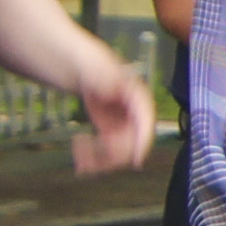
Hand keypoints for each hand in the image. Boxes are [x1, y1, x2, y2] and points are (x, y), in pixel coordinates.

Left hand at [72, 60, 154, 177]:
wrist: (86, 71)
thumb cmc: (95, 64)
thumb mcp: (99, 68)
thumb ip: (106, 78)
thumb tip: (112, 91)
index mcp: (139, 100)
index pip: (146, 123)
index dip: (143, 142)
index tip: (137, 160)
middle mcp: (135, 118)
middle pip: (132, 144)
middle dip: (110, 152)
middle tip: (87, 146)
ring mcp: (123, 129)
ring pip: (118, 155)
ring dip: (99, 160)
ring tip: (78, 155)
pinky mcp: (111, 136)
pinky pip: (106, 155)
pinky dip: (93, 160)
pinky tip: (79, 160)